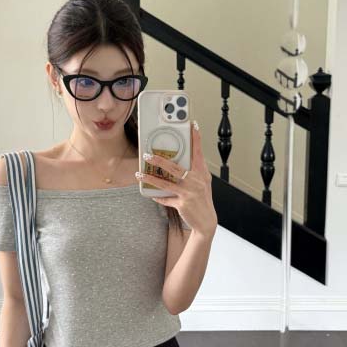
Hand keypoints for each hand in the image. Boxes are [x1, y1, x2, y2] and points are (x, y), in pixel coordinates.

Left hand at [136, 120, 217, 235]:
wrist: (206, 221)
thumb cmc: (203, 200)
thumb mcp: (202, 183)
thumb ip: (193, 172)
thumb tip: (178, 162)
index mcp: (201, 173)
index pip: (198, 152)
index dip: (195, 138)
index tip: (192, 125)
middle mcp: (196, 181)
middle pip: (174, 167)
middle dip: (159, 160)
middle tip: (147, 155)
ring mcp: (189, 193)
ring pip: (166, 183)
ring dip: (151, 178)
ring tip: (140, 174)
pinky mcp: (182, 204)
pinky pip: (166, 199)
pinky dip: (158, 197)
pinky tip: (151, 194)